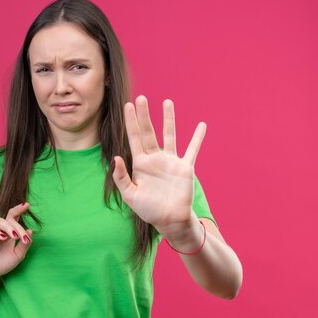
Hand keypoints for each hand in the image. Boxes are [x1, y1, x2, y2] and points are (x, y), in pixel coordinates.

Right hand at [0, 203, 32, 284]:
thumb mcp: (18, 255)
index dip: (19, 209)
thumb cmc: (2, 264)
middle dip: (18, 227)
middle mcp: (0, 231)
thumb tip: (30, 230)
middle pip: (8, 220)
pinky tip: (3, 238)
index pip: (13, 217)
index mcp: (9, 233)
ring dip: (9, 227)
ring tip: (15, 236)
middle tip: (24, 238)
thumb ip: (24, 244)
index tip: (26, 205)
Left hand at [112, 96, 205, 232]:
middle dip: (144, 115)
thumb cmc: (148, 210)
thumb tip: (116, 157)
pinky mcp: (185, 167)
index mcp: (140, 164)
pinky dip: (197, 138)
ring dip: (168, 119)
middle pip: (149, 132)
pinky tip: (201, 125)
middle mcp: (155, 158)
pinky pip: (192, 149)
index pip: (134, 138)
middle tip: (141, 98)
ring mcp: (170, 161)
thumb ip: (121, 177)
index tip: (128, 106)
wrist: (170, 220)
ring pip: (169, 135)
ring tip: (167, 102)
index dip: (131, 122)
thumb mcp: (130, 195)